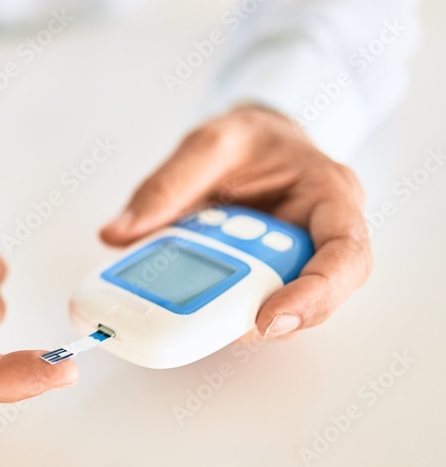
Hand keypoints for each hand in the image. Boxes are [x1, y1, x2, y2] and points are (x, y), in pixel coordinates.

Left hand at [100, 106, 371, 339]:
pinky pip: (248, 304)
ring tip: (191, 311)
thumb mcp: (208, 143)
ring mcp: (298, 262)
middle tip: (217, 327)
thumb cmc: (250, 139)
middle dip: (267, 316)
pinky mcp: (268, 278)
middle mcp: (324, 234)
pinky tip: (185, 303)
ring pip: (280, 310)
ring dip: (236, 316)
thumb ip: (166, 184)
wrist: (251, 143)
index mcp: (329, 193)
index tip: (268, 317)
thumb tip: (120, 233)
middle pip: (317, 297)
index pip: (345, 255)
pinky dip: (217, 309)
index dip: (314, 295)